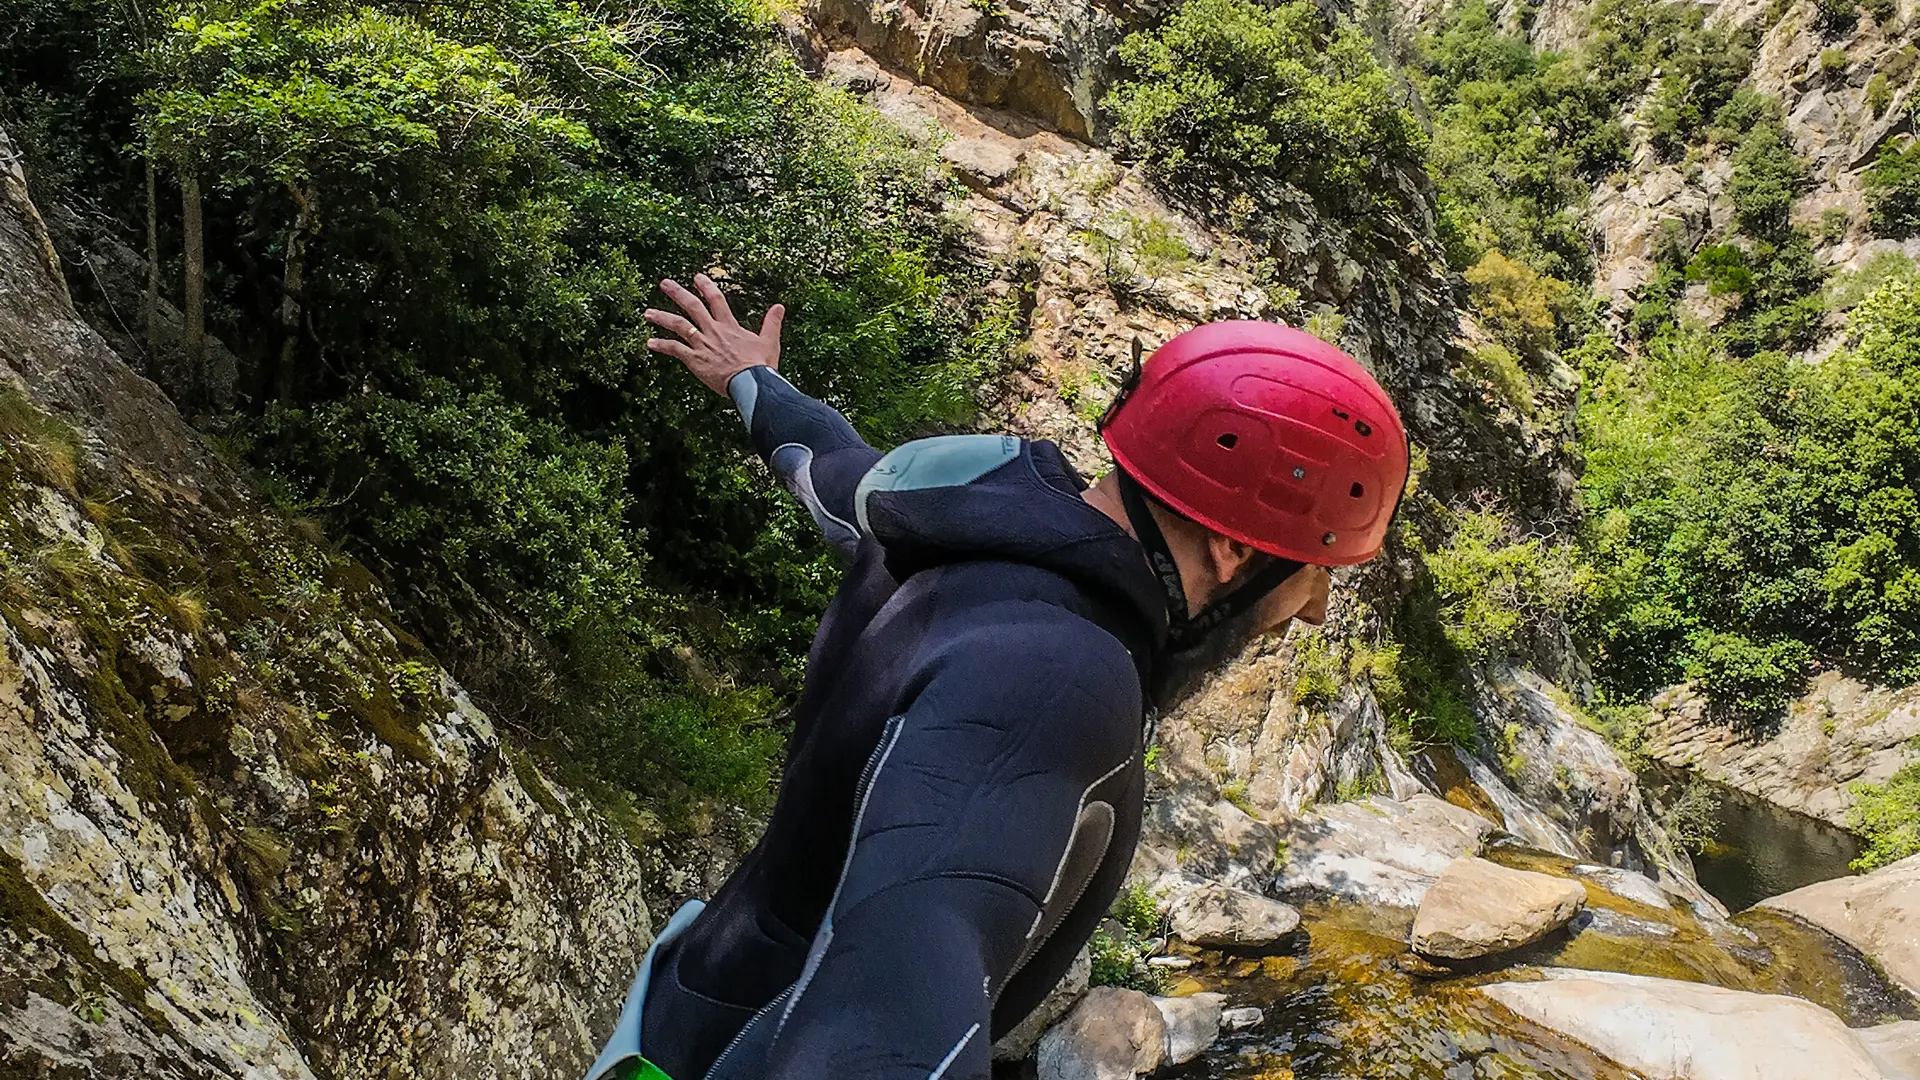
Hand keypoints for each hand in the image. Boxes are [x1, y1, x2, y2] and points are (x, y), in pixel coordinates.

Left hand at [644, 273, 785, 396]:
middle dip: (677, 293)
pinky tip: (650, 343)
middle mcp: (713, 331)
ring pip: (678, 325)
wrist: (751, 383)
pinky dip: (662, 346)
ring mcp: (702, 345)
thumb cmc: (761, 365)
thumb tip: (779, 306)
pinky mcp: (695, 360)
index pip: (716, 299)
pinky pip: (675, 350)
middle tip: (664, 284)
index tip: (696, 277)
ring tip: (647, 313)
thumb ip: (772, 322)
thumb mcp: (770, 341)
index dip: (706, 286)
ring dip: (662, 317)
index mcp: (729, 326)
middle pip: (692, 306)